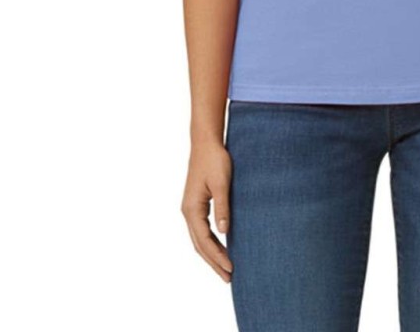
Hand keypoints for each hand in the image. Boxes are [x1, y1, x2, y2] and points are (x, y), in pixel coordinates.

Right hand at [181, 139, 234, 283]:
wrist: (206, 142)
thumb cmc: (215, 159)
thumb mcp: (221, 183)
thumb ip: (223, 207)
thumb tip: (225, 232)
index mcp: (192, 209)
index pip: (204, 241)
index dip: (217, 256)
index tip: (231, 268)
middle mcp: (188, 212)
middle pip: (199, 245)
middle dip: (213, 262)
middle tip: (229, 278)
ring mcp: (190, 209)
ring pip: (199, 239)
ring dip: (212, 255)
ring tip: (226, 269)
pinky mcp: (196, 204)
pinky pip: (202, 230)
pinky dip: (210, 243)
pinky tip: (221, 247)